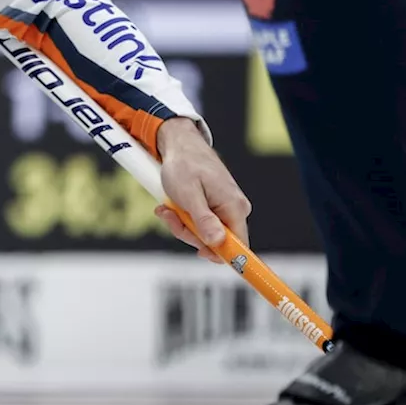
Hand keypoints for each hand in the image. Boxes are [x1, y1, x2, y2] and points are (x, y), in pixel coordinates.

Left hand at [154, 117, 251, 263]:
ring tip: (167, 207)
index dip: (222, 257)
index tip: (206, 260)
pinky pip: (199, 222)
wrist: (179, 144)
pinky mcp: (214, 206)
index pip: (238, 246)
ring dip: (181, 223)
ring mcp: (225, 208)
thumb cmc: (183, 165)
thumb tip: (218, 243)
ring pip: (203, 233)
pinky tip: (170, 206)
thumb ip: (203, 220)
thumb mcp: (188, 194)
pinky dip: (182, 217)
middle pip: (215, 241)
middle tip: (170, 216)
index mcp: (234, 208)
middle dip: (188, 233)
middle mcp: (235, 210)